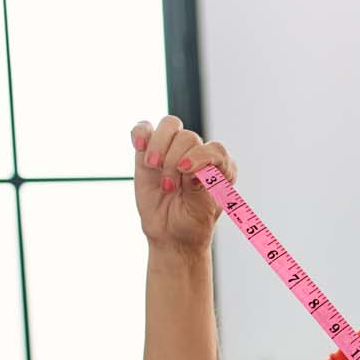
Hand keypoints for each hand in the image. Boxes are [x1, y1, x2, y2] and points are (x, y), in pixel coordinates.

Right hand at [131, 114, 238, 253]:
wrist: (169, 234)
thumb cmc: (191, 224)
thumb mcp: (201, 213)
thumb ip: (200, 189)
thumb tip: (191, 166)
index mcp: (221, 169)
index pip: (216, 150)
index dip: (200, 155)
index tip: (185, 170)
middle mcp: (199, 154)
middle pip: (188, 137)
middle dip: (174, 161)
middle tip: (168, 188)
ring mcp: (174, 150)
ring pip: (170, 125)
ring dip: (159, 144)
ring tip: (153, 167)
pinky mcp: (150, 151)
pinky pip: (144, 129)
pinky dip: (140, 133)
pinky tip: (139, 147)